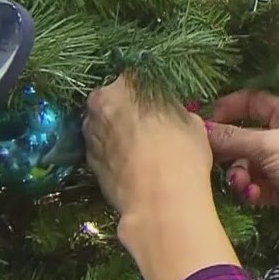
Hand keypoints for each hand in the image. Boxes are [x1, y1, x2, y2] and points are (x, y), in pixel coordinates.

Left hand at [84, 73, 213, 220]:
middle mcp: (99, 104)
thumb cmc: (181, 155)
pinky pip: (103, 149)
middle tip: (152, 126)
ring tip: (143, 149)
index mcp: (125, 85)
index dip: (150, 92)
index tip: (162, 104)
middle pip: (113, 100)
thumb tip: (170, 114)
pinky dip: (114, 153)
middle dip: (129, 110)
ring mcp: (89, 134)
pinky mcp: (86, 162)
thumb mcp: (192, 123)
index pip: (135, 78)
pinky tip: (134, 165)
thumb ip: (174, 111)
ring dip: (119, 132)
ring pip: (105, 125)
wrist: (159, 201)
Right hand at [204, 91, 278, 237]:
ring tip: (243, 183)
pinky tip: (254, 195)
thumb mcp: (270, 144)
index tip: (207, 121)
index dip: (229, 108)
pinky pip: (254, 183)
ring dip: (241, 173)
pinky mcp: (278, 187)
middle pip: (245, 135)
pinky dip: (251, 188)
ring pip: (246, 162)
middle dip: (230, 149)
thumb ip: (234, 137)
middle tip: (213, 158)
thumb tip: (201, 129)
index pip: (253, 101)